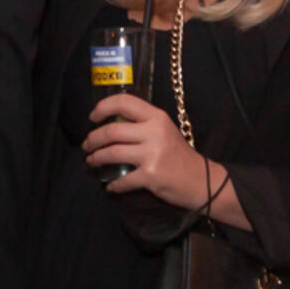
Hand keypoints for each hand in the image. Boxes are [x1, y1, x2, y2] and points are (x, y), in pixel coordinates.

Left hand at [85, 92, 220, 209]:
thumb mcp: (164, 130)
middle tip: (87, 145)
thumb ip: (141, 124)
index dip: (102, 108)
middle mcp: (154, 132)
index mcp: (157, 117)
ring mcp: (153, 154)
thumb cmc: (179, 155)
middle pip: (112, 130)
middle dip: (93, 139)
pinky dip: (113, 185)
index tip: (93, 117)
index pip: (124, 102)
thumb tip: (109, 123)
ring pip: (112, 153)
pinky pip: (122, 180)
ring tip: (92, 161)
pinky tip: (111, 186)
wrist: (202, 180)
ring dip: (97, 158)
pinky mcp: (151, 176)